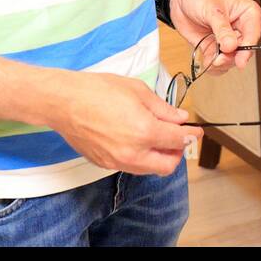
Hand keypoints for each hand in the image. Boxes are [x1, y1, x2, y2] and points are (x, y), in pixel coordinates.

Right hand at [47, 71, 198, 175]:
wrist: (64, 102)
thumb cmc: (98, 90)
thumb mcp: (137, 91)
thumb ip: (163, 109)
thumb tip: (180, 119)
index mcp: (144, 132)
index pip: (178, 140)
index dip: (191, 134)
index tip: (195, 130)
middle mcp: (133, 153)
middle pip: (167, 166)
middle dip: (177, 153)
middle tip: (177, 137)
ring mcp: (117, 162)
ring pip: (149, 170)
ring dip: (159, 157)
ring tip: (157, 137)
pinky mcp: (104, 164)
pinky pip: (131, 166)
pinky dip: (141, 158)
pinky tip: (137, 140)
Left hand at [169, 0, 260, 75]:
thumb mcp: (212, 10)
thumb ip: (222, 29)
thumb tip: (230, 46)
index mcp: (247, 14)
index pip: (253, 34)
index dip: (247, 48)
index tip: (239, 59)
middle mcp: (241, 29)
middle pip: (244, 51)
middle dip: (231, 57)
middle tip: (218, 59)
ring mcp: (228, 40)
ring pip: (232, 60)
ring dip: (221, 63)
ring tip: (211, 58)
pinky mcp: (216, 48)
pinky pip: (219, 64)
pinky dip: (213, 66)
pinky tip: (207, 60)